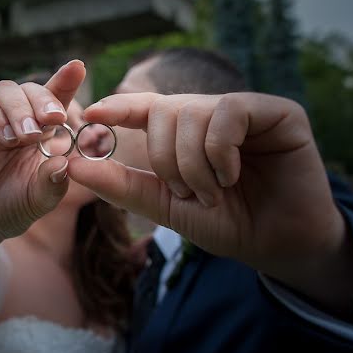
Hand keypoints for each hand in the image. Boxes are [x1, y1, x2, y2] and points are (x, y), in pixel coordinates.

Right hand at [0, 61, 85, 245]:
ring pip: (6, 91)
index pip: (55, 98)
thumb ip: (53, 185)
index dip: (66, 80)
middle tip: (55, 119)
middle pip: (31, 89)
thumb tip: (64, 164)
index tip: (78, 67)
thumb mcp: (38, 201)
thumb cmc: (10, 208)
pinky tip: (7, 138)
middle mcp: (16, 118)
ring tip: (28, 137)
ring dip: (20, 109)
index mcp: (40, 130)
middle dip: (45, 100)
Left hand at [67, 91, 352, 312]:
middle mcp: (214, 114)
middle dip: (166, 159)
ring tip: (214, 192)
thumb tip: (72, 165)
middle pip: (165, 110)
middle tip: (187, 195)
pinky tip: (231, 176)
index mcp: (187, 132)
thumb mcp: (168, 208)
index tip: (91, 114)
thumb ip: (124, 186)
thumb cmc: (229, 224)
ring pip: (193, 112)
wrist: (280, 246)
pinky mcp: (278, 111)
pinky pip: (228, 112)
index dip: (119, 106)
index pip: (146, 107)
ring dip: (194, 163)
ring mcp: (246, 109)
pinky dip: (219, 151)